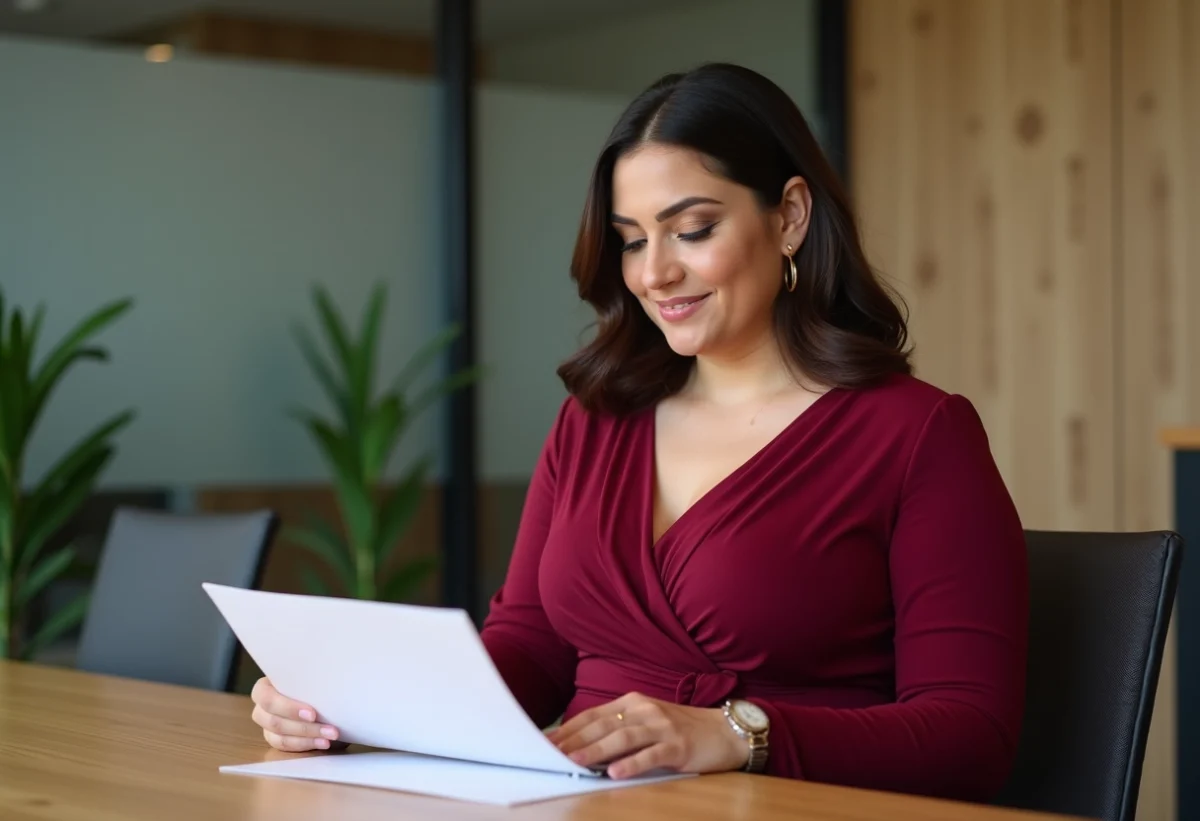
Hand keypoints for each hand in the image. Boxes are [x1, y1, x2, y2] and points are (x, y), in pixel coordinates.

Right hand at [250, 677, 344, 751]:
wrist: (318, 696)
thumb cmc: (312, 682)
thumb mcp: (310, 678)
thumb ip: (310, 681)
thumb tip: (326, 686)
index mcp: (264, 687)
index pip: (266, 698)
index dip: (288, 708)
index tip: (313, 715)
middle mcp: (262, 707)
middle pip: (274, 721)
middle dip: (304, 728)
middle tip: (330, 730)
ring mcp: (266, 725)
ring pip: (280, 737)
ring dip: (308, 738)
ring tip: (329, 738)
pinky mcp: (274, 738)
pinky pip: (285, 746)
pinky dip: (305, 745)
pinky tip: (322, 743)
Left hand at [547, 692, 748, 778]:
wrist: (725, 731)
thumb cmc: (681, 730)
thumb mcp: (647, 723)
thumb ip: (619, 729)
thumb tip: (582, 745)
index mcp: (633, 703)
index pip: (593, 716)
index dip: (568, 729)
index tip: (545, 742)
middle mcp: (644, 710)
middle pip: (602, 725)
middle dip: (574, 740)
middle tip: (550, 754)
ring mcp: (662, 726)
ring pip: (622, 738)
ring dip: (595, 751)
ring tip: (574, 762)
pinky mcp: (678, 745)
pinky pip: (651, 755)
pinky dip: (631, 764)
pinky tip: (615, 773)